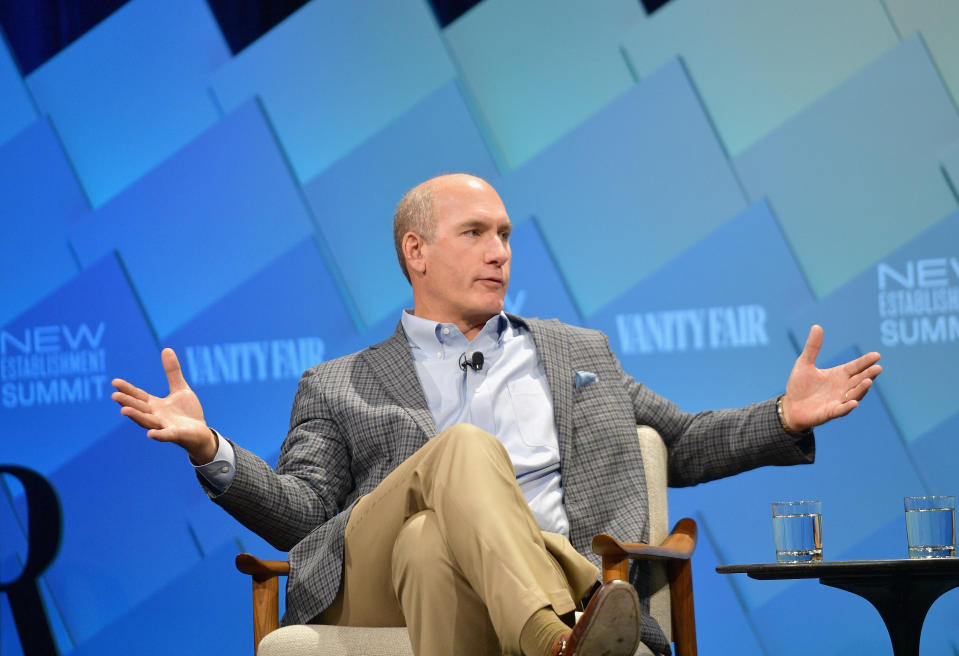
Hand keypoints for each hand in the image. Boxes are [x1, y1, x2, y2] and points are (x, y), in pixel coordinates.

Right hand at [111, 348, 216, 462]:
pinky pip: (166, 435)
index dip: (127, 390)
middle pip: (139, 408)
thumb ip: (172, 372)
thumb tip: (166, 349)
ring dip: (136, 416)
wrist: (201, 432)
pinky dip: (158, 435)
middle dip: (127, 402)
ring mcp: (165, 426)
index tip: (115, 382)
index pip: (138, 396)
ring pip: (148, 421)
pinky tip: (150, 434)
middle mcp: (156, 416)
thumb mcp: (179, 388)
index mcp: (155, 405)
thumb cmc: (187, 412)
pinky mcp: (176, 435)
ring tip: (124, 410)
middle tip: (115, 396)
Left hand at [781, 325, 881, 432]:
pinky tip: (853, 403)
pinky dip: (847, 407)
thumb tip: (816, 326)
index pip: (855, 367)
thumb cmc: (800, 385)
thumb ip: (812, 347)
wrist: (791, 406)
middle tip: (878, 368)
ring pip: (854, 394)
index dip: (865, 361)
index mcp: (839, 375)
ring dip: (861, 389)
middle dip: (869, 374)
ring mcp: (838, 400)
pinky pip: (841, 410)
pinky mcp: (830, 412)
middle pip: (859, 380)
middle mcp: (842, 387)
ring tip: (868, 381)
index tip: (877, 355)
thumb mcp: (804, 363)